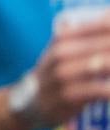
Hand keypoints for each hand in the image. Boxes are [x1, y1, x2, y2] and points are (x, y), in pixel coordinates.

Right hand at [30, 10, 109, 126]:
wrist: (27, 105)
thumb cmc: (58, 74)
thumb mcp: (67, 49)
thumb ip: (94, 33)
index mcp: (65, 37)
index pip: (104, 24)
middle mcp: (62, 53)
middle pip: (106, 44)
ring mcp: (62, 75)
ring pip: (104, 65)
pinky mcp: (67, 97)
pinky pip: (101, 90)